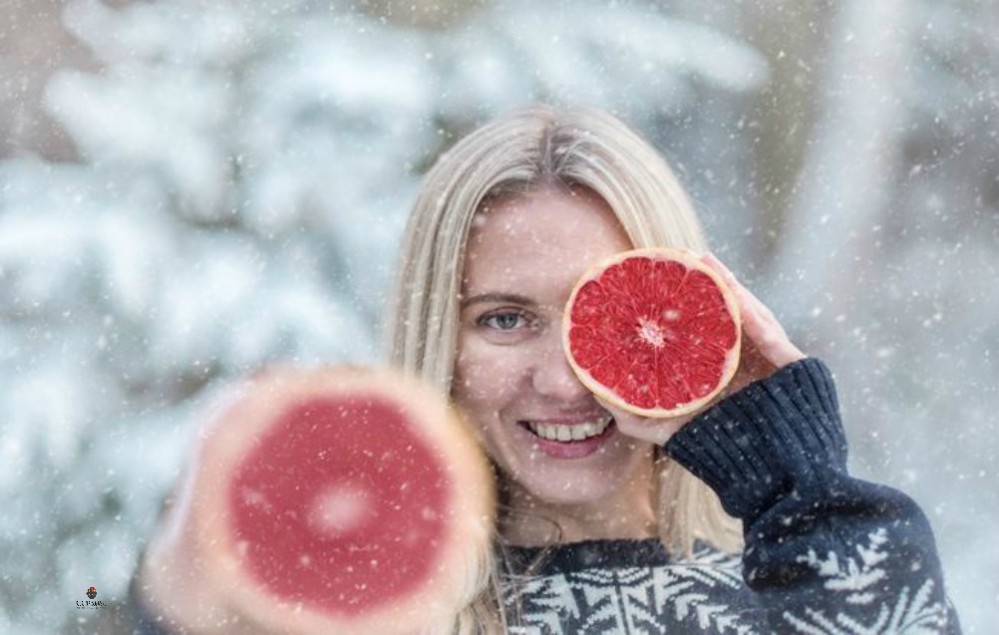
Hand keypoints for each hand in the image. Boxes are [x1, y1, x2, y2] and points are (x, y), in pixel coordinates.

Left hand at [609, 253, 804, 445]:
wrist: (777, 481)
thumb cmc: (723, 457)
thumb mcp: (670, 431)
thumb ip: (634, 416)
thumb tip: (593, 390)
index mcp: (722, 371)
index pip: (701, 331)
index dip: (682, 306)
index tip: (656, 283)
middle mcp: (747, 361)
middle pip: (724, 316)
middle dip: (703, 288)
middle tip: (679, 261)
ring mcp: (772, 361)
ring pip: (747, 314)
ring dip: (725, 286)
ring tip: (702, 262)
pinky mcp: (793, 364)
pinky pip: (768, 330)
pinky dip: (748, 309)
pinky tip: (727, 288)